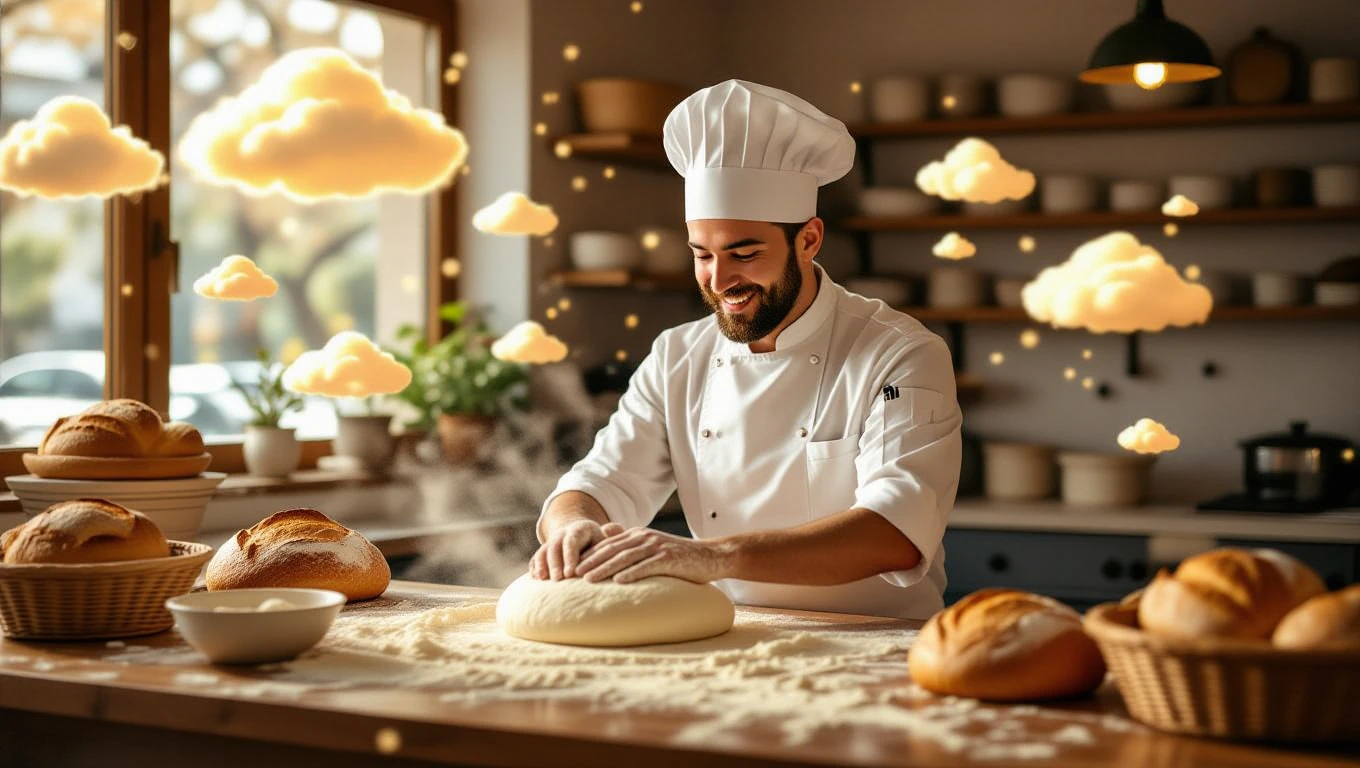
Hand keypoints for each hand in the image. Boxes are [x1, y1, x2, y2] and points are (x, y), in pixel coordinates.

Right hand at [530, 519, 625, 579]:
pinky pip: (536, 558)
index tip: (571, 573)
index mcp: (578, 529)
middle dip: (556, 564)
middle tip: (558, 579)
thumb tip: (611, 530)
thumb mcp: (606, 536)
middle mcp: (562, 534)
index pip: (572, 541)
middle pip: (555, 547)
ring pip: (543, 552)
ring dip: (542, 565)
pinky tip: (536, 578)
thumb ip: (612, 533)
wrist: (580, 535)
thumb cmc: (598, 542)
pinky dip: (535, 567)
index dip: (570, 557)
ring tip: (543, 579)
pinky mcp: (543, 552)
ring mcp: (551, 542)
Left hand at [574, 527, 733, 584]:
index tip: (572, 567)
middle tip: (572, 574)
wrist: (710, 556)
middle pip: (612, 550)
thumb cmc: (679, 557)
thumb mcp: (653, 546)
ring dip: (605, 568)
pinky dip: (632, 573)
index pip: (608, 545)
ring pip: (625, 557)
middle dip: (591, 562)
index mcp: (638, 535)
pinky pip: (647, 566)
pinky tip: (619, 581)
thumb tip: (607, 536)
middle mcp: (645, 537)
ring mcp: (657, 547)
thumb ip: (631, 542)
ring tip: (588, 579)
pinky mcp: (669, 558)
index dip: (589, 555)